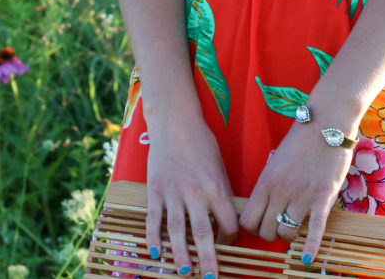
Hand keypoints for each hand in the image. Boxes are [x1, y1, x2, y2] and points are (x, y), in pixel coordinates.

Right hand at [146, 115, 238, 277]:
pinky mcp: (155, 189)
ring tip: (184, 272)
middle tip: (211, 278)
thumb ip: (221, 193)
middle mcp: (194, 192)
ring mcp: (172, 192)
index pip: (227, 221)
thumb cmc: (201, 143)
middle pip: (202, 233)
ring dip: (180, 254)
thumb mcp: (219, 166)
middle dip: (207, 259)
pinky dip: (153, 237)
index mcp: (215, 186)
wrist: (175, 121)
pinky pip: (154, 218)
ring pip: (176, 231)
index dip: (230, 236)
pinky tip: (156, 254)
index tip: (228, 242)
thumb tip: (225, 221)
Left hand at [239, 123, 353, 260]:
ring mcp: (301, 196)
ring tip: (294, 229)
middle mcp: (280, 192)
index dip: (253, 228)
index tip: (260, 225)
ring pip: (286, 234)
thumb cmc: (300, 141)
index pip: (248, 220)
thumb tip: (264, 206)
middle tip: (278, 228)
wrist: (326, 123)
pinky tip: (307, 261)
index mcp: (265, 181)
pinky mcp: (323, 199)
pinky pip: (314, 230)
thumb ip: (269, 185)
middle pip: (266, 231)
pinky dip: (309, 248)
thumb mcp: (276, 161)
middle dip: (270, 234)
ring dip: (289, 236)